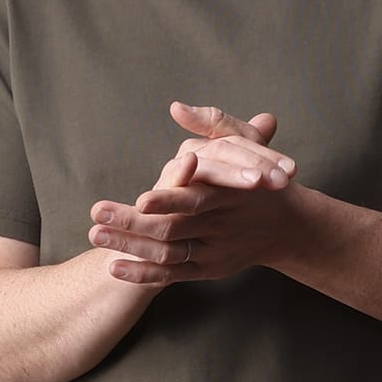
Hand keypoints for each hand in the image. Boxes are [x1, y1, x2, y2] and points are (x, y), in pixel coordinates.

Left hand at [87, 103, 300, 284]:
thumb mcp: (245, 144)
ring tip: (96, 236)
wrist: (286, 226)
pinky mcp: (206, 270)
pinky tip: (114, 267)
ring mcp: (212, 251)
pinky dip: (142, 273)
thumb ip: (213, 124)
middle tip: (97, 213)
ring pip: (167, 253)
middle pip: (172, 229)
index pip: (196, 199)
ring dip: (129, 246)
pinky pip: (170, 274)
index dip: (168, 200)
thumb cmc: (259, 176)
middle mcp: (219, 226)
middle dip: (132, 222)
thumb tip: (176, 107)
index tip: (141, 199)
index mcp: (228, 194)